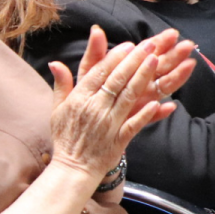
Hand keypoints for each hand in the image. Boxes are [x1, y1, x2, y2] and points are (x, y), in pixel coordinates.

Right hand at [46, 27, 187, 179]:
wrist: (72, 168)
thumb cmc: (65, 137)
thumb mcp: (57, 108)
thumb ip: (61, 84)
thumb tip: (55, 63)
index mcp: (79, 99)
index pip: (99, 73)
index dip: (115, 58)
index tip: (129, 45)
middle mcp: (94, 108)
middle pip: (117, 80)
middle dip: (134, 60)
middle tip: (149, 45)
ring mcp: (108, 124)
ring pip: (128, 97)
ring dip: (142, 78)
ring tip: (156, 61)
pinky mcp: (119, 140)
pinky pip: (134, 125)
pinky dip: (146, 114)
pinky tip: (159, 102)